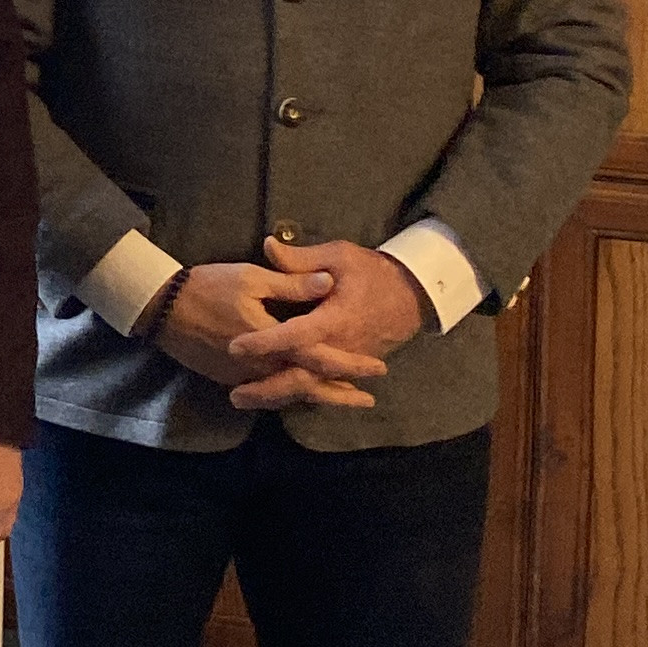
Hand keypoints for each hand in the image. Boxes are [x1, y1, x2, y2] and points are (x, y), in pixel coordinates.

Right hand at [153, 258, 389, 412]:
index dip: (351, 364)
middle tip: (366, 400)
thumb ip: (292, 282)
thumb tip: (328, 283)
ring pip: (287, 392)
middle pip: (308, 387)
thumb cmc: (208, 286)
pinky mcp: (228, 377)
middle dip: (339, 394)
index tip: (378, 369)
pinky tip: (298, 391)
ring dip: (316, 396)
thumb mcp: (252, 277)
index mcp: (273, 341)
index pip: (321, 358)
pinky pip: (267, 390)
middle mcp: (262, 367)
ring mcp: (243, 376)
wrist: (161, 308)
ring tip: (339, 399)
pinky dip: (288, 393)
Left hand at [218, 234, 427, 408]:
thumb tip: (267, 246)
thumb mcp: (340, 256)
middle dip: (267, 387)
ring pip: (310, 387)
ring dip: (277, 396)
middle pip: (302, 375)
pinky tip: (270, 400)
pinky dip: (296, 394)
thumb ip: (301, 258)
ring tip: (241, 400)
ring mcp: (346, 361)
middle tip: (233, 395)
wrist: (414, 296)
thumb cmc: (373, 272)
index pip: (296, 335)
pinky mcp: (349, 367)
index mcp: (336, 319)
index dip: (266, 342)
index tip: (235, 346)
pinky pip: (321, 386)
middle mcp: (341, 347)